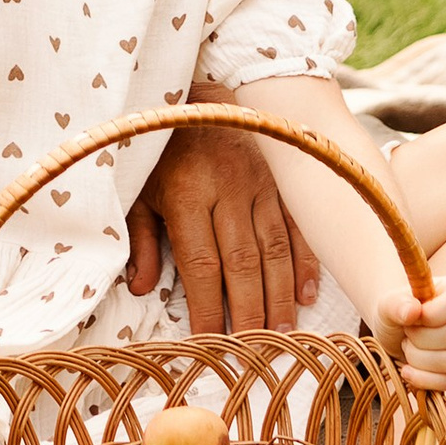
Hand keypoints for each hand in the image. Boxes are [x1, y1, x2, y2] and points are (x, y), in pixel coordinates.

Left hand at [126, 108, 320, 331]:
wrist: (199, 93)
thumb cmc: (161, 150)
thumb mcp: (139, 189)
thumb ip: (141, 239)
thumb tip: (139, 289)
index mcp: (187, 191)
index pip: (200, 263)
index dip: (206, 308)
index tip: (209, 342)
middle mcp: (228, 188)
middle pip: (242, 263)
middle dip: (249, 312)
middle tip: (255, 351)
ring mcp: (260, 183)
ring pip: (274, 249)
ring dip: (280, 297)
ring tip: (283, 335)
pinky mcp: (280, 179)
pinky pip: (297, 226)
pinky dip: (304, 262)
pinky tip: (307, 294)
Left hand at [375, 274, 445, 397]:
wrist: (399, 336)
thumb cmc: (399, 313)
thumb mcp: (389, 303)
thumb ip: (396, 303)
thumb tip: (412, 311)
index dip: (431, 315)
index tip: (411, 318)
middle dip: (421, 340)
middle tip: (407, 335)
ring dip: (420, 360)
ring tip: (408, 349)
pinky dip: (426, 380)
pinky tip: (408, 372)